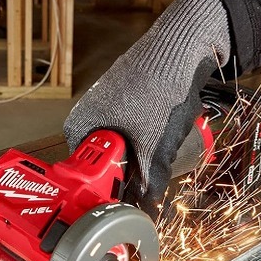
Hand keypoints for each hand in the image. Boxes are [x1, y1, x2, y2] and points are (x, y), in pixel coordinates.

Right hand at [64, 0, 230, 218]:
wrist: (181, 47)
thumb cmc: (158, 91)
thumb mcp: (154, 147)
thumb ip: (149, 183)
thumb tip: (147, 214)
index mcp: (79, 129)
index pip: (88, 176)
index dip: (109, 194)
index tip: (127, 208)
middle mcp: (88, 117)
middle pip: (108, 164)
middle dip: (130, 177)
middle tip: (149, 187)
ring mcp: (108, 106)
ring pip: (126, 148)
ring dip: (143, 159)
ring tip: (161, 161)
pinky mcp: (129, 99)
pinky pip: (136, 131)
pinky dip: (149, 140)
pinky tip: (165, 141)